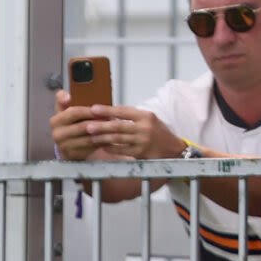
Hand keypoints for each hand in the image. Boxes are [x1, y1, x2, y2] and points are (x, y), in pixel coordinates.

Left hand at [54, 99, 171, 162]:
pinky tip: (102, 146)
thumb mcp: (148, 120)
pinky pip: (120, 150)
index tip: (94, 108)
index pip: (123, 111)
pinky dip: (110, 148)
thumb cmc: (157, 132)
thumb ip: (132, 117)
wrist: (173, 149)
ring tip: (91, 137)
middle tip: (87, 126)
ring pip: (117, 139)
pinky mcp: (140, 152)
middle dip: (101, 126)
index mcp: (146, 116)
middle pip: (118, 126)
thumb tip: (109, 114)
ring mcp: (142, 141)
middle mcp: (145, 127)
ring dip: (102, 138)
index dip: (107, 110)